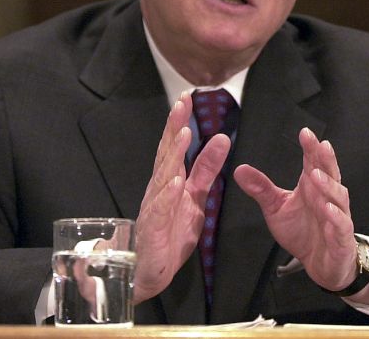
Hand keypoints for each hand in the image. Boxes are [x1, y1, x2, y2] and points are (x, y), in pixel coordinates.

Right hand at [132, 92, 230, 302]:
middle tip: (181, 104)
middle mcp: (159, 189)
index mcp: (169, 180)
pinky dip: (167, 196)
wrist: (147, 272)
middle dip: (173, 128)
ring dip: (172, 155)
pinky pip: (160, 210)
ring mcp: (154, 207)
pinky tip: (175, 182)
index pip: (173, 145)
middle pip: (165, 153)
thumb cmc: (169, 232)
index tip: (186, 97)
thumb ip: (206, 169)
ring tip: (182, 134)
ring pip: (163, 177)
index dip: (179, 121)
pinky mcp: (153, 229)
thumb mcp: (196, 197)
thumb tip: (222, 138)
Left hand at [233, 128, 359, 293]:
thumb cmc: (302, 231)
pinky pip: (341, 224)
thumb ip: (261, 188)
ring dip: (328, 185)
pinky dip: (335, 216)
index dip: (311, 148)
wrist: (321, 264)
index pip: (314, 163)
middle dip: (325, 159)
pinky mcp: (341, 237)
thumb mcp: (276, 208)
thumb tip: (239, 169)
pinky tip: (327, 208)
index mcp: (313, 187)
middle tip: (319, 145)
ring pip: (337, 196)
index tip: (305, 133)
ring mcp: (337, 216)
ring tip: (315, 175)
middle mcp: (327, 197)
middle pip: (330, 173)